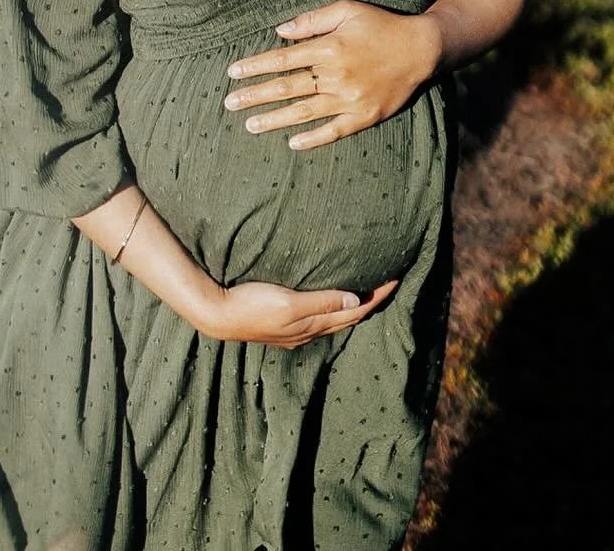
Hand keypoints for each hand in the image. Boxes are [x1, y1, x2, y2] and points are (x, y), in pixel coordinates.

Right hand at [198, 276, 398, 346]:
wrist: (218, 315)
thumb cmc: (252, 305)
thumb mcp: (289, 303)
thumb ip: (322, 301)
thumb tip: (356, 300)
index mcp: (313, 325)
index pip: (354, 311)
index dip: (375, 297)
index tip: (395, 280)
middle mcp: (308, 332)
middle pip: (347, 318)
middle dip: (369, 303)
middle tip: (386, 284)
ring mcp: (294, 332)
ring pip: (332, 320)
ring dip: (351, 307)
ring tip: (364, 291)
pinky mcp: (283, 326)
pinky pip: (318, 318)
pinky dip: (332, 308)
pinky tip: (327, 301)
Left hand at [224, 0, 441, 150]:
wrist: (421, 49)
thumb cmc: (381, 24)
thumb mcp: (347, 9)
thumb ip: (312, 19)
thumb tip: (279, 30)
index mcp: (328, 47)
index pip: (282, 59)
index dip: (255, 66)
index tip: (233, 73)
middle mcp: (335, 75)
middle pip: (286, 88)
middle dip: (254, 95)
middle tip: (229, 103)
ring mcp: (349, 99)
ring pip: (304, 112)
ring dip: (274, 119)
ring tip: (250, 125)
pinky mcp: (364, 116)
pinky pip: (333, 131)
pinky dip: (312, 138)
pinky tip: (292, 143)